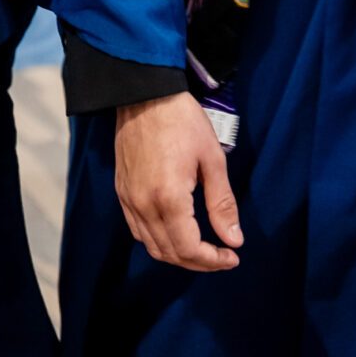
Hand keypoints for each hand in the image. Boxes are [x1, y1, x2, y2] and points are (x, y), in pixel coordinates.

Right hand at [114, 93, 240, 270]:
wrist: (145, 95)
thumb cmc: (182, 121)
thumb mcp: (212, 160)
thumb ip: (222, 204)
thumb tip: (233, 240)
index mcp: (168, 197)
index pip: (188, 249)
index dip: (212, 261)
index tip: (232, 257)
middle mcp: (143, 204)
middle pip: (169, 254)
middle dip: (198, 262)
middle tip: (222, 256)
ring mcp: (129, 199)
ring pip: (151, 246)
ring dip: (178, 255)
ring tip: (202, 248)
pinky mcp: (122, 192)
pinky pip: (138, 229)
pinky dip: (159, 240)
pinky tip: (177, 231)